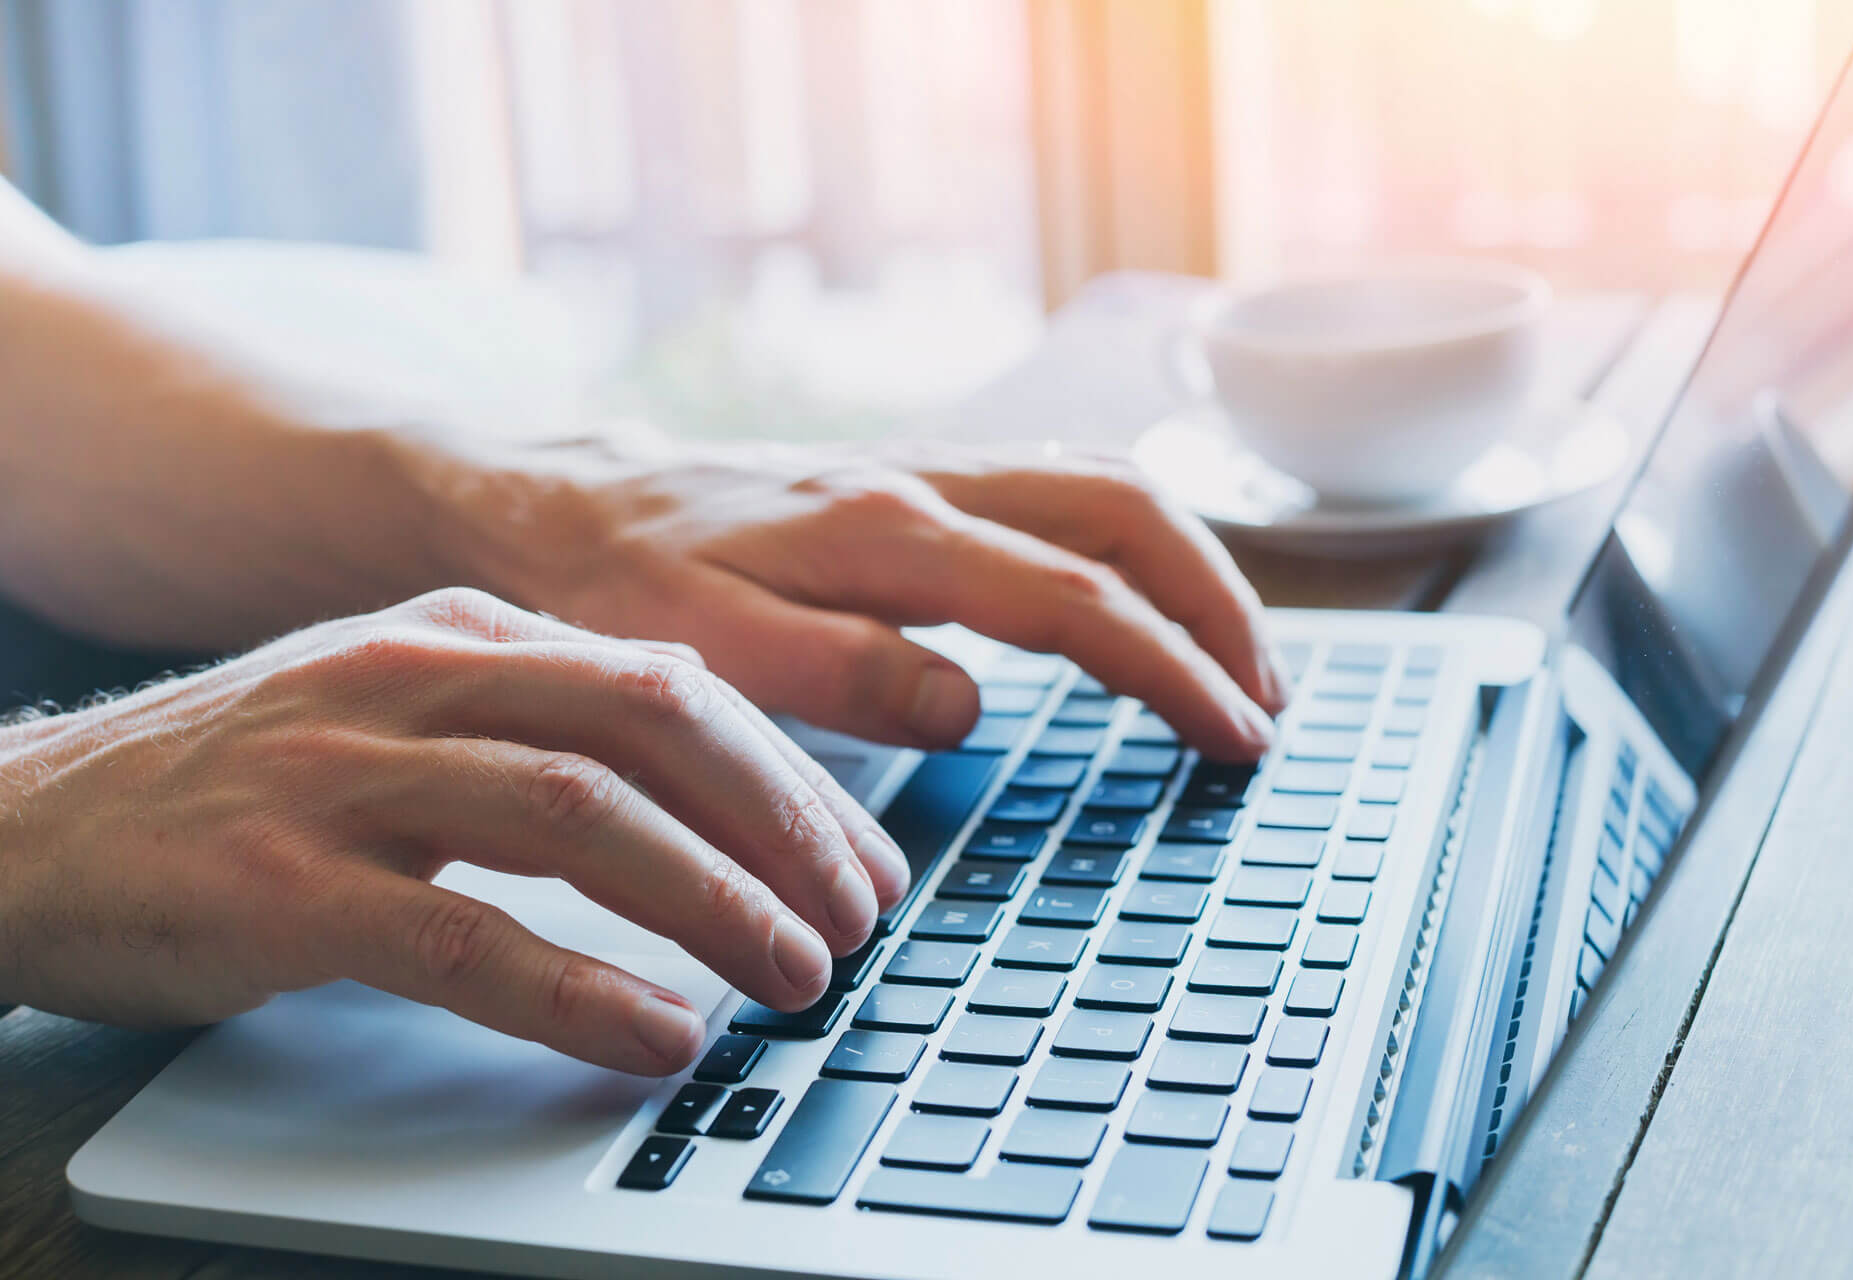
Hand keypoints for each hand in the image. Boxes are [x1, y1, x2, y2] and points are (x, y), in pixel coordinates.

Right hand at [0, 588, 908, 1075]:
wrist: (27, 825)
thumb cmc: (245, 785)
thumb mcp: (410, 718)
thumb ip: (547, 733)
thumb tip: (718, 800)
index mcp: (467, 631)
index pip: (677, 686)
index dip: (795, 780)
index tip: (864, 864)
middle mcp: (418, 674)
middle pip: (656, 726)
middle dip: (784, 828)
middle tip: (859, 922)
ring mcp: (346, 771)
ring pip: (580, 816)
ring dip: (715, 902)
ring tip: (797, 977)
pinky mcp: (281, 882)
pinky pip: (462, 934)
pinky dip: (579, 988)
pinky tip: (657, 1032)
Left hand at [430, 440, 1285, 758]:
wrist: (568, 507)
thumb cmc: (626, 588)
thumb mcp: (705, 654)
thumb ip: (842, 675)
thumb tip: (971, 704)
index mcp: (885, 530)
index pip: (1076, 595)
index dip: (1173, 667)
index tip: (1236, 737)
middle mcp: (926, 481)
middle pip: (1128, 511)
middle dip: (1220, 605)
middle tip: (1266, 704)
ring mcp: (930, 470)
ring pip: (1108, 484)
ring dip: (1193, 565)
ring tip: (1239, 660)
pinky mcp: (922, 481)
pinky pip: (1066, 489)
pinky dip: (1138, 544)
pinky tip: (1150, 600)